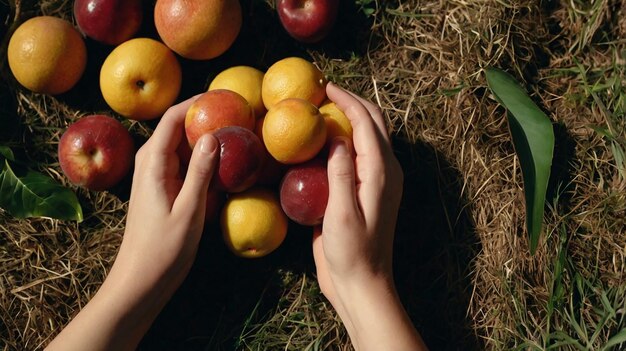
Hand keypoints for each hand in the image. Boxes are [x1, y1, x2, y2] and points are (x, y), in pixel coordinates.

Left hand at [47, 96, 218, 350]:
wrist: (140, 281)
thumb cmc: (163, 249)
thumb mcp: (189, 210)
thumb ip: (200, 172)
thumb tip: (212, 135)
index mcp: (152, 163)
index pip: (172, 118)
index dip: (196, 102)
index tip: (225, 97)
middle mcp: (150, 164)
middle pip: (177, 128)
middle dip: (205, 118)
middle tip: (238, 116)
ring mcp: (155, 176)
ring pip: (182, 146)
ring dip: (205, 139)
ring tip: (236, 135)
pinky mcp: (163, 189)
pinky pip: (184, 165)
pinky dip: (202, 160)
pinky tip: (223, 165)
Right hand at [313, 83, 426, 349]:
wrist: (362, 284)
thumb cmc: (351, 253)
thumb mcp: (341, 214)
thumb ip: (340, 174)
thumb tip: (336, 136)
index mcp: (381, 173)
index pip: (366, 123)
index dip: (347, 100)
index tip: (324, 86)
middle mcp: (384, 171)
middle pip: (374, 123)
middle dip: (352, 102)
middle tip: (322, 91)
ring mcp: (377, 180)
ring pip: (368, 136)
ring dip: (350, 117)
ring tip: (321, 108)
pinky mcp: (365, 190)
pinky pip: (358, 154)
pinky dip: (344, 138)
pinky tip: (322, 141)